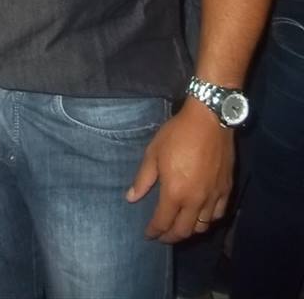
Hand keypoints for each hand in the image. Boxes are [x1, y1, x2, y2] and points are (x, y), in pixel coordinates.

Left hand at [126, 98, 233, 242]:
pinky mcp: (226, 190)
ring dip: (189, 231)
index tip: (148, 234)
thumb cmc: (177, 134)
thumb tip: (131, 198)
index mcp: (175, 193)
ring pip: (202, 226)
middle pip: (183, 231)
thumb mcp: (153, 153)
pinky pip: (217, 215)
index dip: (154, 231)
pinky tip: (201, 215)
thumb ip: (143, 179)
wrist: (209, 120)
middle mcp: (195, 201)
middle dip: (170, 237)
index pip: (163, 222)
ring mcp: (213, 197)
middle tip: (162, 235)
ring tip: (180, 226)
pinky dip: (208, 220)